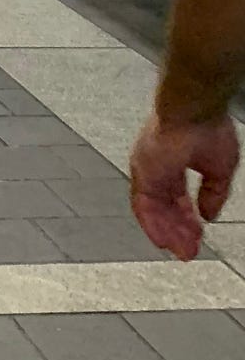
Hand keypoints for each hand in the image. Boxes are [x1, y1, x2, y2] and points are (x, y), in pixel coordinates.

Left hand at [129, 111, 239, 260]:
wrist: (194, 109)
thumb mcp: (218, 168)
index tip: (196, 233)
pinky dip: (152, 225)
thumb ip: (213, 193)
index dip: (186, 218)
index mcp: (174, 162)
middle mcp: (157, 167)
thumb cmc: (207, 125)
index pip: (177, 198)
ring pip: (153, 210)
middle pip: (164, 206)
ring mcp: (147, 170)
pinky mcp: (142, 173)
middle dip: (179, 230)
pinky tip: (162, 240)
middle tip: (189, 249)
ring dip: (168, 232)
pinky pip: (142, 206)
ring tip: (182, 250)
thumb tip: (209, 214)